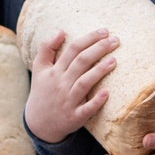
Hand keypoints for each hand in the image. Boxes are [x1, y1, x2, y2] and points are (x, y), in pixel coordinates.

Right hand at [25, 28, 112, 143]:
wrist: (39, 123)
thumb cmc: (43, 92)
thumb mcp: (39, 69)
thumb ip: (46, 48)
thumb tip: (60, 30)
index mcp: (54, 71)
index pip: (73, 49)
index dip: (89, 38)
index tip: (104, 31)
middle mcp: (61, 84)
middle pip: (81, 62)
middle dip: (98, 49)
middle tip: (115, 40)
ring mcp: (68, 101)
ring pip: (84, 83)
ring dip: (99, 71)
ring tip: (114, 60)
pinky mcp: (75, 117)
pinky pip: (86, 109)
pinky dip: (96, 101)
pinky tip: (107, 93)